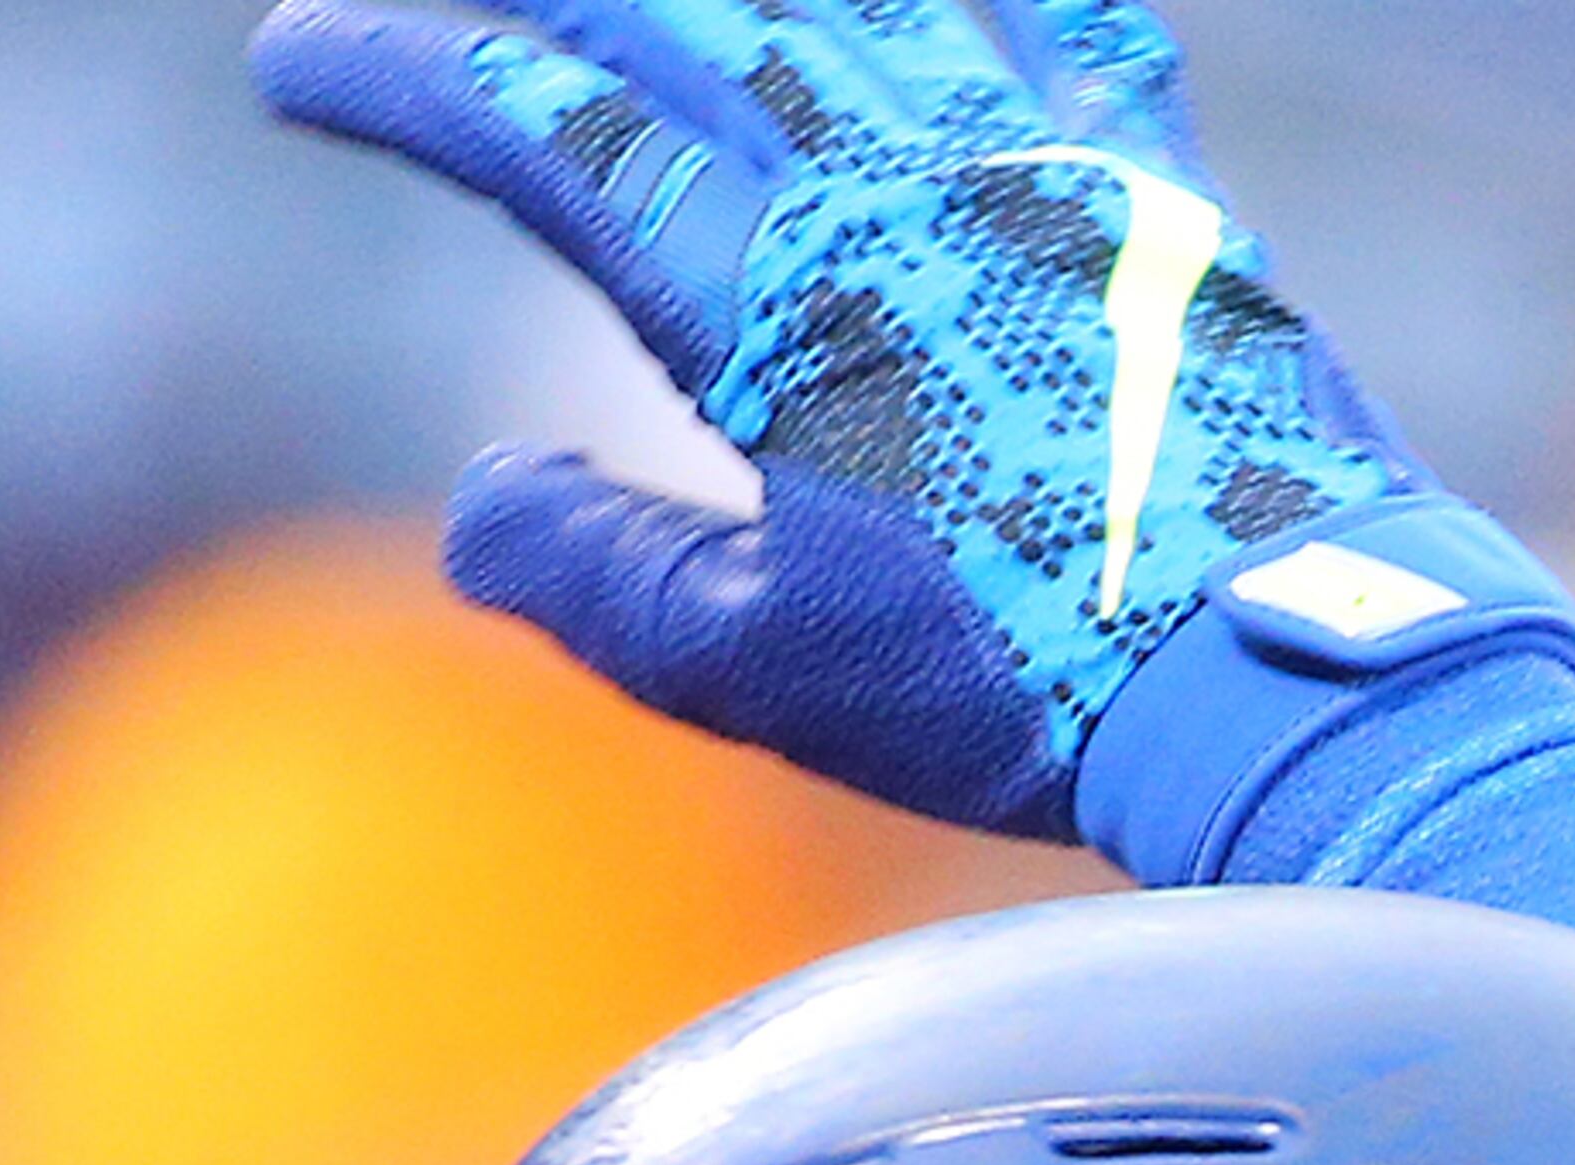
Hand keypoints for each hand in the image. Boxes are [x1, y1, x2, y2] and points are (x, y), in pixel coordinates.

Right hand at [251, 0, 1565, 845]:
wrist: (1275, 669)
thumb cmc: (1021, 688)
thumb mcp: (768, 669)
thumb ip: (602, 572)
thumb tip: (478, 507)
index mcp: (776, 293)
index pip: (548, 132)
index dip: (409, 76)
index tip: (299, 56)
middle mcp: (892, 175)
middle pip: (676, 11)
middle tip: (454, 9)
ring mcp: (1030, 153)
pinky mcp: (1151, 178)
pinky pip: (1058, 14)